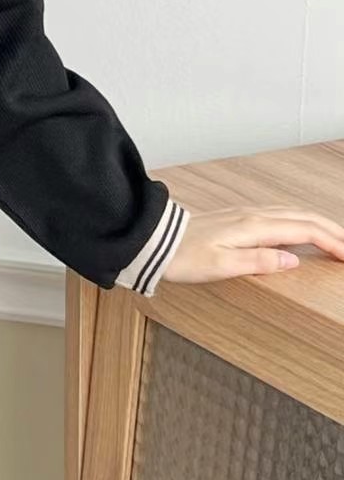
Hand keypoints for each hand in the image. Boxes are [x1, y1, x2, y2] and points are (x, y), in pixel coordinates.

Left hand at [162, 205, 343, 284]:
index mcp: (255, 227)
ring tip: (335, 238)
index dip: (332, 242)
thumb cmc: (183, 257)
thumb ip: (259, 262)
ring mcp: (246, 214)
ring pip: (293, 213)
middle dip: (333, 230)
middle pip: (305, 217)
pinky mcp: (237, 217)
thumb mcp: (221, 266)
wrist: (153, 240)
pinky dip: (300, 221)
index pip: (306, 231)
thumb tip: (293, 261)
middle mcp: (254, 216)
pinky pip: (280, 215)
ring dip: (318, 223)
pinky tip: (300, 229)